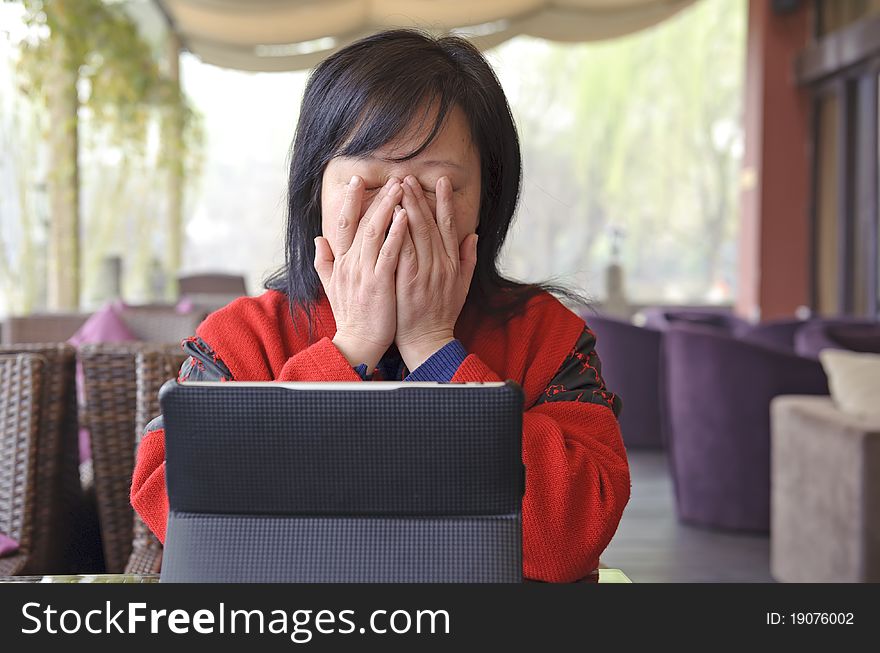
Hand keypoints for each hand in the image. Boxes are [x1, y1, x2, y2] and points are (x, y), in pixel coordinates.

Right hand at [314, 175, 408, 371]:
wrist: (358, 342)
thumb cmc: (351, 315)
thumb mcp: (331, 286)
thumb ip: (323, 262)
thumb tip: (318, 239)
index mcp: (341, 262)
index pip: (343, 223)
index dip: (350, 200)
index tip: (357, 180)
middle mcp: (350, 263)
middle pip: (362, 221)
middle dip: (377, 197)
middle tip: (393, 178)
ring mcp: (363, 272)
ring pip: (374, 231)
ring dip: (388, 207)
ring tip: (402, 188)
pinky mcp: (378, 283)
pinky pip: (388, 252)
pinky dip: (396, 232)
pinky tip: (405, 216)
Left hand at [394, 175, 477, 371]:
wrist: (428, 340)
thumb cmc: (442, 314)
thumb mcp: (462, 286)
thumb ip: (468, 259)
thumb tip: (473, 235)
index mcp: (452, 263)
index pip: (449, 225)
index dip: (445, 202)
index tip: (440, 181)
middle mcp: (440, 263)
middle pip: (429, 223)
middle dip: (419, 197)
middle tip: (409, 176)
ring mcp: (423, 271)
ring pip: (415, 231)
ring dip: (407, 206)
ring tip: (398, 186)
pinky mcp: (407, 279)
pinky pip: (401, 249)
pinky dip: (397, 230)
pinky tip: (391, 214)